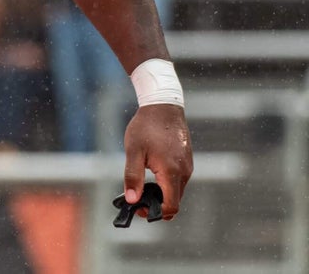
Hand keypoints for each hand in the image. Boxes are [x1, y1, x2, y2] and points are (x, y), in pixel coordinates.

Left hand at [122, 103, 193, 219]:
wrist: (163, 105)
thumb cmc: (146, 127)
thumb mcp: (134, 151)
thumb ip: (133, 177)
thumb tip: (132, 200)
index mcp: (171, 172)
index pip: (171, 206)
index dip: (156, 213)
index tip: (139, 209)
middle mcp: (184, 172)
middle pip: (174, 200)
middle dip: (157, 204)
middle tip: (136, 198)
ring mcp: (188, 166)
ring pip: (177, 190)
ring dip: (162, 193)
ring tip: (142, 185)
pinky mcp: (187, 161)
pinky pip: (178, 179)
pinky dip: (167, 183)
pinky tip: (151, 173)